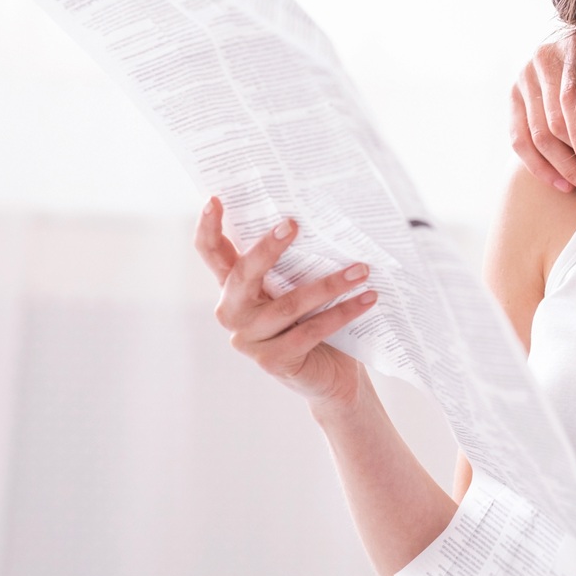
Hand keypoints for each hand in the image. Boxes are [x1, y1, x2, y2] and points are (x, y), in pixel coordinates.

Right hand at [194, 196, 374, 410]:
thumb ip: (295, 262)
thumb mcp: (298, 286)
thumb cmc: (314, 319)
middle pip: (242, 274)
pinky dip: (342, 314)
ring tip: (362, 269)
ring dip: (329, 284)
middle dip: (267, 247)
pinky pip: (310, 331)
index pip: (212, 254)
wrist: (331, 374)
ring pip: (288, 305)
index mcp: (234, 287)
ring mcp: (249, 340)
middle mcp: (233, 312)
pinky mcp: (273, 361)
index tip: (213, 200)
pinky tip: (367, 299)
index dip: (208, 228)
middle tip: (293, 224)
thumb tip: (322, 217)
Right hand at [509, 36, 575, 196]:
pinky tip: (561, 183)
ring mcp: (524, 76)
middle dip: (575, 160)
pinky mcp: (513, 96)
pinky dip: (539, 166)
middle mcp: (543, 57)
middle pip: (552, 122)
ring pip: (536, 136)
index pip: (572, 99)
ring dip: (560, 169)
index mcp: (573, 46)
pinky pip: (519, 140)